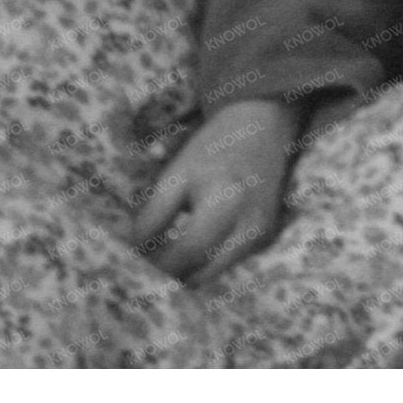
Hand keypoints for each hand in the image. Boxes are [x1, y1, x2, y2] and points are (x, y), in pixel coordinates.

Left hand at [128, 98, 296, 286]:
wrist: (260, 129)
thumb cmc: (212, 149)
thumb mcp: (176, 175)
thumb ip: (155, 215)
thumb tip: (139, 252)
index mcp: (224, 200)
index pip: (188, 250)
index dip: (159, 261)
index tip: (138, 256)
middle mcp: (249, 224)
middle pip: (203, 273)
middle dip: (172, 273)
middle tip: (150, 262)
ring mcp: (260, 235)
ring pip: (215, 274)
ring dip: (189, 272)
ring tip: (168, 255)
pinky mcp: (264, 239)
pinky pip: (227, 264)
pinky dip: (206, 262)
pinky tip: (191, 248)